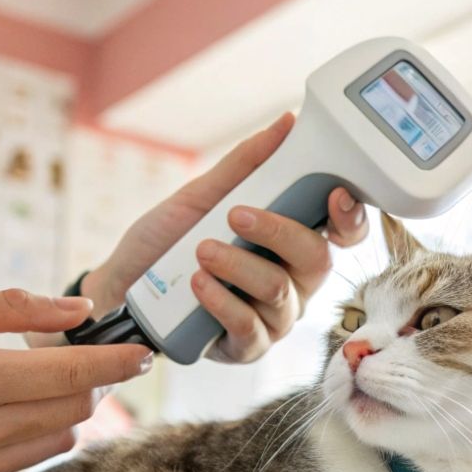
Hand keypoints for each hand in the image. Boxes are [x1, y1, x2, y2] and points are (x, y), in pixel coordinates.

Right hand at [0, 289, 150, 471]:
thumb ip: (8, 309)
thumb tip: (76, 308)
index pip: (68, 375)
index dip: (114, 362)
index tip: (142, 353)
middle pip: (72, 412)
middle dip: (84, 383)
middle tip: (69, 360)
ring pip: (53, 443)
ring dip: (55, 413)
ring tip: (16, 388)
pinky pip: (18, 469)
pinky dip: (20, 441)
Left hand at [72, 113, 367, 362]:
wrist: (122, 286)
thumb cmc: (166, 242)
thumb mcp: (201, 196)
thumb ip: (247, 164)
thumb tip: (286, 123)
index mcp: (294, 244)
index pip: (343, 234)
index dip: (350, 217)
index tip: (333, 194)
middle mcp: (295, 283)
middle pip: (317, 261)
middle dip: (278, 232)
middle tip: (235, 214)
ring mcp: (274, 319)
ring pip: (279, 293)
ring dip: (239, 266)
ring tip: (200, 251)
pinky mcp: (246, 347)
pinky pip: (250, 328)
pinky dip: (223, 301)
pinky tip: (198, 284)